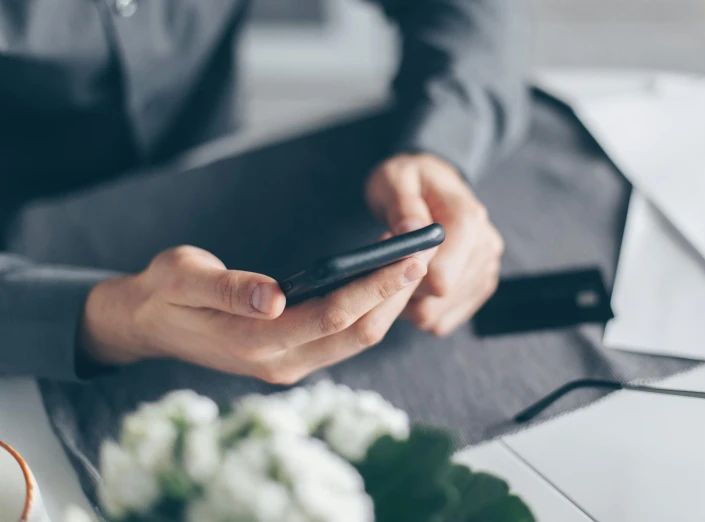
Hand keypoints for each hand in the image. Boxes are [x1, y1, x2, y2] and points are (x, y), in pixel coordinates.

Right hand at [80, 245, 426, 383]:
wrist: (149, 322)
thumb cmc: (165, 292)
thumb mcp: (184, 278)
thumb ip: (227, 288)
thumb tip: (273, 297)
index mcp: (254, 343)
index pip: (331, 316)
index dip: (373, 288)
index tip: (408, 258)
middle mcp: (278, 363)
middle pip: (355, 333)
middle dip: (393, 295)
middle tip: (424, 254)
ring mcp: (287, 365)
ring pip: (354, 339)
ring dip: (386, 304)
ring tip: (411, 264)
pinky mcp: (291, 357)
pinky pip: (342, 337)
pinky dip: (368, 311)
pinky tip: (382, 285)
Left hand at [366, 153, 502, 335]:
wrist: (432, 184)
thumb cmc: (410, 180)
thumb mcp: (396, 179)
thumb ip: (403, 205)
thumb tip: (411, 231)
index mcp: (468, 219)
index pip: (442, 276)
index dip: (407, 277)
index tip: (387, 258)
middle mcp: (485, 247)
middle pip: (438, 300)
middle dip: (403, 290)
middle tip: (386, 264)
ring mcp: (485, 270)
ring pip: (436, 316)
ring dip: (407, 303)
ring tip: (397, 272)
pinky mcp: (478, 288)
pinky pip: (442, 322)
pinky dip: (419, 312)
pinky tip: (409, 287)